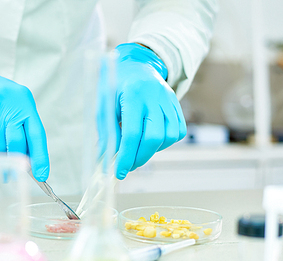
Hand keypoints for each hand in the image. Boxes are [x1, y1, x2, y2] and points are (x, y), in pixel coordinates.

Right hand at [0, 57, 49, 180]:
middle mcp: (8, 104)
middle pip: (15, 143)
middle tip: (14, 174)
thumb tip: (30, 163)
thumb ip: (25, 131)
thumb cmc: (2, 100)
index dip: (40, 157)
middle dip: (16, 161)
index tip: (41, 175)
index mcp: (25, 102)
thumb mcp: (18, 107)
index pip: (36, 134)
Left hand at [104, 43, 186, 179]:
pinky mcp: (177, 105)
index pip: (132, 133)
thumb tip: (105, 160)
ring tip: (137, 151)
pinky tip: (150, 141)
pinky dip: (165, 143)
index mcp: (133, 95)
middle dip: (140, 158)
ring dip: (153, 151)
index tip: (119, 172)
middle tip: (127, 167)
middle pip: (154, 137)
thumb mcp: (104, 106)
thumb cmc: (116, 87)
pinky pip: (178, 132)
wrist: (137, 65)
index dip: (126, 156)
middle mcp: (155, 97)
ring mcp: (169, 100)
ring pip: (169, 136)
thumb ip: (106, 132)